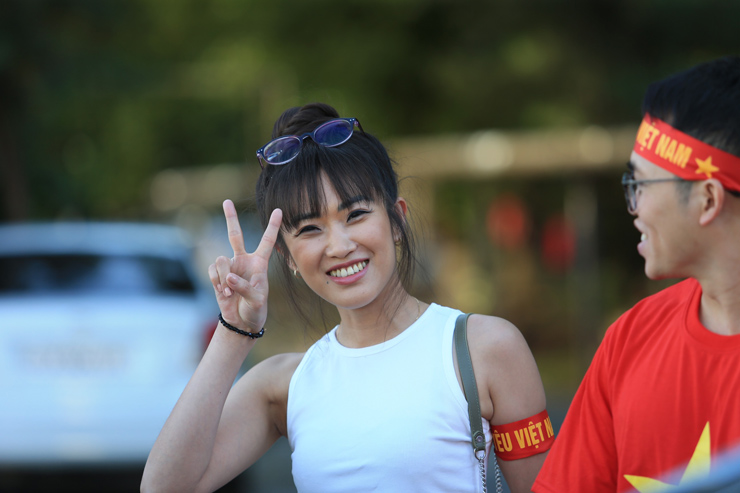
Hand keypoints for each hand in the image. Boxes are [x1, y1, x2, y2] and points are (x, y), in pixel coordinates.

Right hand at [208, 200, 281, 332]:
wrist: (241, 322)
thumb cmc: (255, 309)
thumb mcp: (256, 300)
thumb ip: (244, 287)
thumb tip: (228, 277)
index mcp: (260, 263)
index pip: (267, 241)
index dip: (272, 226)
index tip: (279, 210)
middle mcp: (244, 261)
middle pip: (235, 235)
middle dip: (230, 218)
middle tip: (226, 201)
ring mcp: (229, 267)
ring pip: (221, 259)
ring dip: (223, 277)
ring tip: (230, 292)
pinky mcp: (217, 275)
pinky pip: (212, 271)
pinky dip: (216, 282)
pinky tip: (224, 293)